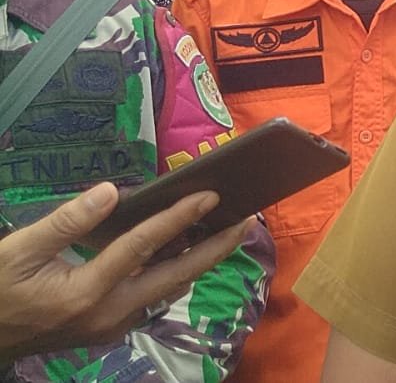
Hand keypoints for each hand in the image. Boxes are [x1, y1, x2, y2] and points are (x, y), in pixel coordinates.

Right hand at [0, 182, 252, 361]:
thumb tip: (111, 192)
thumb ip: (67, 222)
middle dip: (215, 248)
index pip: (144, 247)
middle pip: (176, 275)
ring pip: (169, 288)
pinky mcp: (112, 328)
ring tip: (224, 228)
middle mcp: (110, 314)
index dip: (179, 217)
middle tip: (246, 218)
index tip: (210, 194)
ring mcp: (113, 325)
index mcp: (86, 293)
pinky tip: (185, 250)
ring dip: (199, 260)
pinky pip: (154, 296)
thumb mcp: (18, 252)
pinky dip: (175, 271)